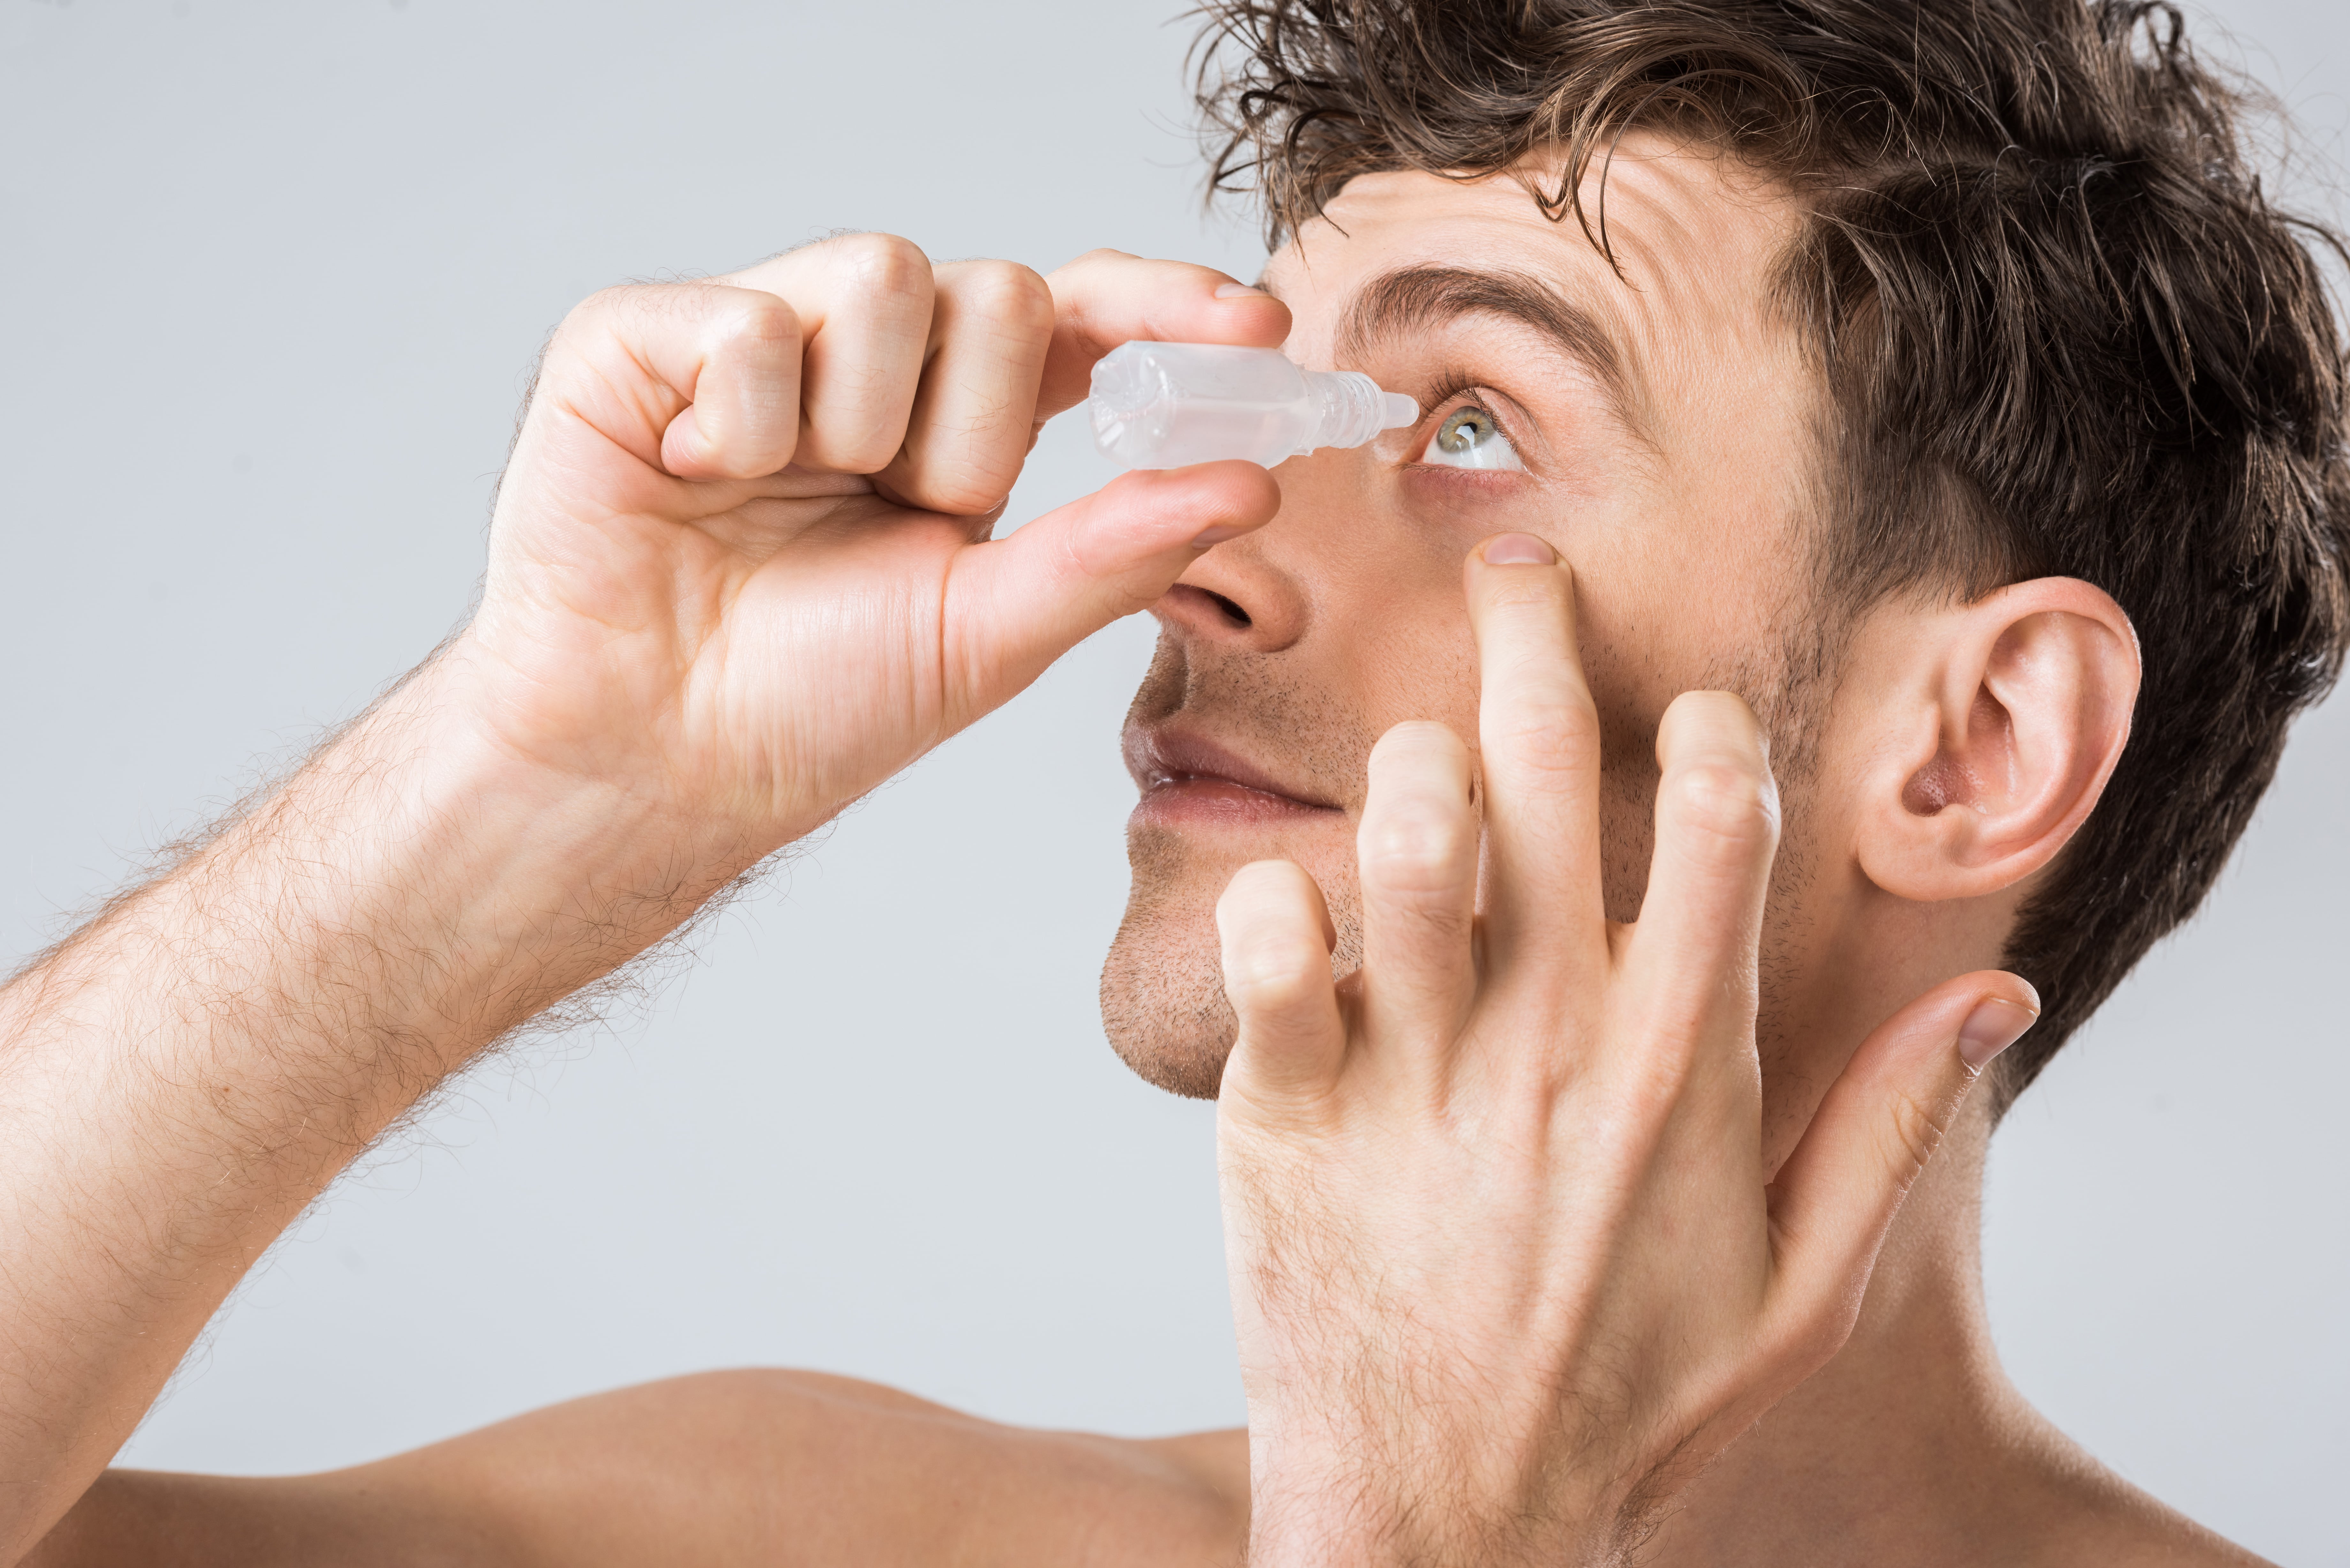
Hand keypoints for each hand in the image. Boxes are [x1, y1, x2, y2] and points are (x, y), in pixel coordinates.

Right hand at [452, 239, 1286, 856]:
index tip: (1256, 326)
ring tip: (778, 498)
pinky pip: (754, 318)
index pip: (1081, 321)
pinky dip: (739, 418)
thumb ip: (1119, 549)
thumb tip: (1254, 482)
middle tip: (896, 514)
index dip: (1166, 307)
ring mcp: (762, 337)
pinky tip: (693, 478)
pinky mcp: (648, 333)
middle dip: (970, 427)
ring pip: (887, 274)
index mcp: (956, 426)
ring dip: (861, 420)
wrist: (656, 757)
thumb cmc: (811, 706)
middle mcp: (871, 366)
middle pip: (995, 290)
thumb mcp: (991, 633)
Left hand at [1212, 533, 2039, 1565]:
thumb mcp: (1797, 1299)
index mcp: (1682, 1070)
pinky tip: (1287, 898)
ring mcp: (1415, 1076)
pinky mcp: (1286, 1113)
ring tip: (1415, 753)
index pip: (1723, 824)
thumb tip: (1994, 995)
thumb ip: (1891, 1137)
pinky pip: (1264, 949)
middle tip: (1510, 563)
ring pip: (1412, 834)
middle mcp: (1554, 1047)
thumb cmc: (1623, 1407)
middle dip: (1532, 638)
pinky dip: (1267, 898)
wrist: (1444, 1526)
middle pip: (1550, 774)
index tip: (1688, 700)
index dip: (1710, 727)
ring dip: (1411, 761)